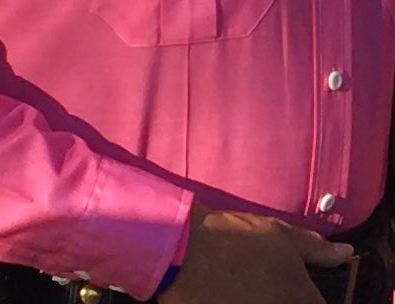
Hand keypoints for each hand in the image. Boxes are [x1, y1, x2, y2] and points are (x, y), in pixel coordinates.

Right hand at [160, 201, 355, 303]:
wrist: (187, 251)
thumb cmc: (236, 237)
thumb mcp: (280, 234)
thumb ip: (316, 249)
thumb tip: (346, 252)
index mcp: (303, 298)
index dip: (311, 298)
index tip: (300, 290)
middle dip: (288, 300)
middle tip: (269, 287)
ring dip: (267, 301)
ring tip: (250, 288)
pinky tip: (237, 295)